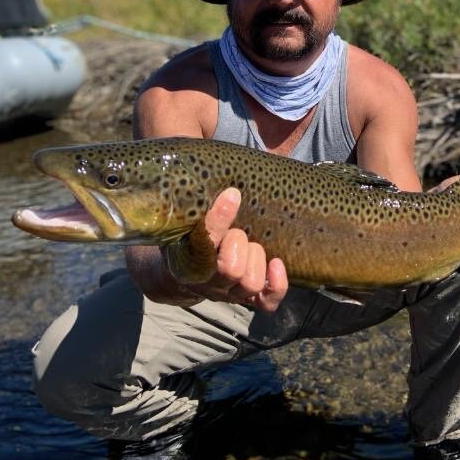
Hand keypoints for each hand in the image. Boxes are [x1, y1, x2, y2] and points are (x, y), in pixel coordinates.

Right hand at [182, 187, 288, 311]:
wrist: (182, 272)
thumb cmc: (188, 236)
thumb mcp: (185, 219)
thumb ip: (194, 199)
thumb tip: (206, 157)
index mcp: (188, 258)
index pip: (205, 240)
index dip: (220, 218)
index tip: (232, 194)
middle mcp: (208, 280)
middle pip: (232, 269)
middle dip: (239, 242)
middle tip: (237, 231)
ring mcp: (229, 292)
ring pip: (251, 283)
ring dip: (256, 259)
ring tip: (250, 245)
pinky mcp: (247, 298)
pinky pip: (267, 302)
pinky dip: (277, 284)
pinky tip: (277, 263)